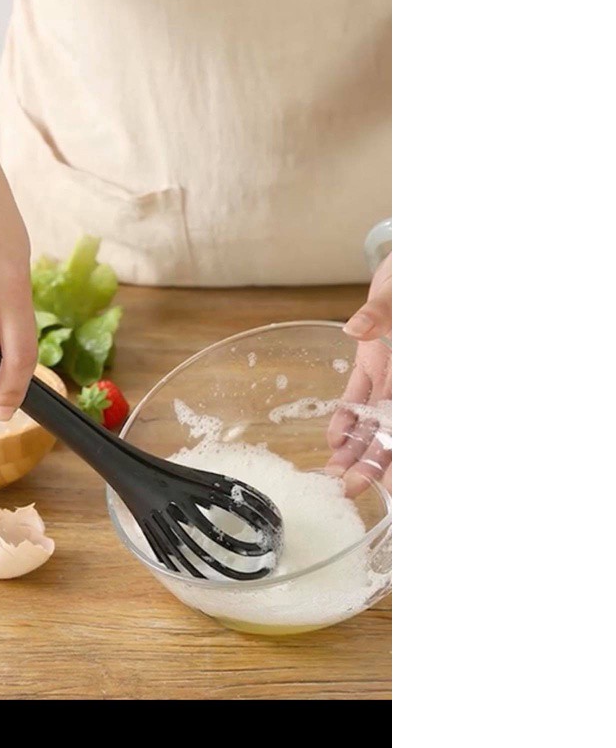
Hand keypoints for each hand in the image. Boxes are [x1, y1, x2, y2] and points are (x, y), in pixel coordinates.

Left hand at [327, 253, 391, 495]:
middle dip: (373, 462)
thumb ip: (379, 314)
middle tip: (350, 489)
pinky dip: (347, 416)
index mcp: (416, 372)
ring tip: (335, 473)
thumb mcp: (397, 293)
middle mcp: (406, 378)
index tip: (393, 485)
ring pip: (374, 418)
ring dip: (355, 446)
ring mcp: (391, 371)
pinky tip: (332, 438)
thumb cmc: (413, 274)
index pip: (410, 422)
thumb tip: (357, 328)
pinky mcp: (373, 359)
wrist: (412, 258)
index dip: (403, 454)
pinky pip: (360, 394)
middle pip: (392, 430)